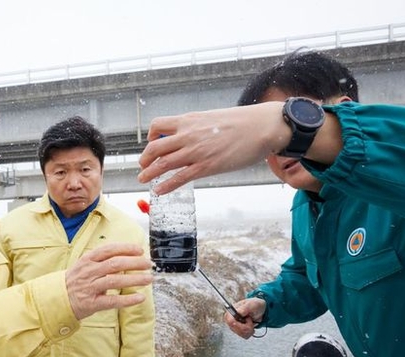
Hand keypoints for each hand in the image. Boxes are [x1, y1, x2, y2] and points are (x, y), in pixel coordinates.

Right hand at [66, 243, 151, 319]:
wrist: (56, 299)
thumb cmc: (75, 281)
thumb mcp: (84, 265)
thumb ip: (101, 260)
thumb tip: (126, 255)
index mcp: (87, 260)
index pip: (109, 250)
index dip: (126, 248)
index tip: (140, 250)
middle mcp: (89, 272)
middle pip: (115, 263)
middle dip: (134, 263)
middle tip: (148, 264)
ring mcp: (90, 287)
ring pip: (115, 280)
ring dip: (135, 279)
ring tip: (148, 279)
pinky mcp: (92, 303)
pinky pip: (112, 300)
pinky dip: (127, 299)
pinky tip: (139, 298)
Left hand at [137, 102, 286, 193]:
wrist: (262, 127)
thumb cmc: (242, 122)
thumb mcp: (213, 118)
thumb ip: (198, 127)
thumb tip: (191, 136)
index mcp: (190, 120)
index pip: (158, 125)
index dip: (151, 137)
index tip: (153, 144)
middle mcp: (188, 135)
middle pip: (155, 147)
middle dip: (145, 159)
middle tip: (143, 166)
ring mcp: (196, 151)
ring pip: (162, 163)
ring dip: (148, 173)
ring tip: (143, 179)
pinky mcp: (206, 166)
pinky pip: (179, 178)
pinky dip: (165, 185)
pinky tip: (159, 190)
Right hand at [223, 297, 266, 338]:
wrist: (259, 310)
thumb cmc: (255, 305)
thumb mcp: (252, 305)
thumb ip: (245, 308)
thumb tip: (238, 312)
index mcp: (231, 311)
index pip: (230, 321)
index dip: (239, 324)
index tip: (247, 320)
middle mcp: (230, 318)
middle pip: (235, 329)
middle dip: (246, 326)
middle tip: (250, 320)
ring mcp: (233, 325)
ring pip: (240, 333)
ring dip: (249, 329)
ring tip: (251, 322)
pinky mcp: (238, 330)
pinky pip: (243, 336)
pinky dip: (249, 332)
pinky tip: (250, 327)